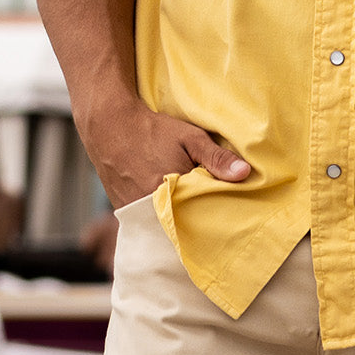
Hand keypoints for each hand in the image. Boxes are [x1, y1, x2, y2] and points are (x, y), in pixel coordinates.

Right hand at [79, 97, 250, 209]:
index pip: (202, 216)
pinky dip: (162, 219)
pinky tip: (171, 209)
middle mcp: (152, 209)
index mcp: (172, 193)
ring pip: (166, 227)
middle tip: (215, 217)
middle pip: (184, 225)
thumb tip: (245, 174)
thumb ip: (216, 158)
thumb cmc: (153, 131)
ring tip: (194, 214)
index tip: (230, 215)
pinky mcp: (125, 214)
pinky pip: (150, 224)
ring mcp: (136, 214)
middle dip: (199, 222)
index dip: (216, 215)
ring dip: (179, 222)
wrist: (110, 127)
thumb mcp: (190, 138)